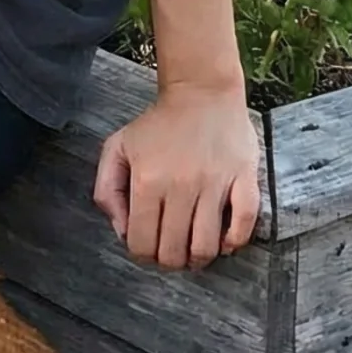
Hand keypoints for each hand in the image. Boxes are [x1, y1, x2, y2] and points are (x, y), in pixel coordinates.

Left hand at [93, 82, 261, 270]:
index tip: (148, 247)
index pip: (142, 243)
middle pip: (174, 252)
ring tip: (195, 250)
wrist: (202, 91)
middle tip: (172, 251)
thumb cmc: (158, 124)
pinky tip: (224, 239)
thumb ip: (107, 190)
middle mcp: (180, 185)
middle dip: (169, 261)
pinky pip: (243, 224)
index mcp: (147, 180)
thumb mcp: (117, 148)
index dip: (142, 255)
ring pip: (206, 246)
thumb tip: (121, 231)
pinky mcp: (243, 178)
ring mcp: (214, 183)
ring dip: (199, 258)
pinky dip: (234, 241)